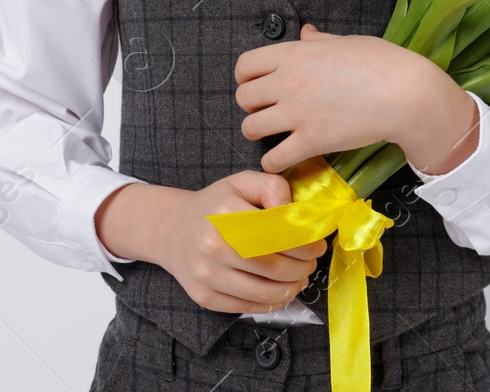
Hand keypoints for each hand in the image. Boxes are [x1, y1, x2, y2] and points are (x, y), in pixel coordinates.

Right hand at [97, 172, 327, 314]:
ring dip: (291, 288)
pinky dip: (271, 303)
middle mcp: (213, 246)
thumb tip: (293, 211)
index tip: (317, 244)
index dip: (305, 243)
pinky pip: (247, 308)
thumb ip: (272, 187)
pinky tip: (281, 291)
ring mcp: (206, 275)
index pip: (278, 234)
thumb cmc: (215, 205)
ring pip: (263, 292)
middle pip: (273, 267)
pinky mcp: (204, 297)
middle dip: (302, 267)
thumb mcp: (241, 182)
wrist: (172, 230)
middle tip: (311, 262)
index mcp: (225, 214)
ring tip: (300, 277)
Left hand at [234, 23, 475, 174]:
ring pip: (250, 128)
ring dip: (258, 133)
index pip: (245, 65)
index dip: (246, 77)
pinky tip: (283, 159)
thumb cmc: (382, 62)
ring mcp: (297, 113)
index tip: (258, 85)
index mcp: (294, 54)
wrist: (405, 93)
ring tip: (274, 135)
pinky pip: (274, 158)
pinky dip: (273, 161)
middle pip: (243, 97)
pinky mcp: (311, 141)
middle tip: (269, 111)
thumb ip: (319, 40)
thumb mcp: (346, 42)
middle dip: (252, 106)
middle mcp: (288, 82)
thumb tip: (306, 33)